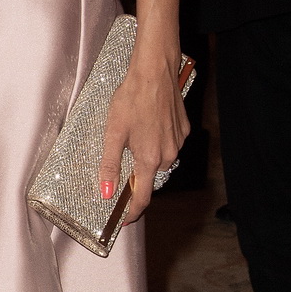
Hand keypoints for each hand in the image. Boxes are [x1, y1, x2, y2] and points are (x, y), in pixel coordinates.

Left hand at [98, 42, 189, 227]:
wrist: (155, 71)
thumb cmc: (132, 99)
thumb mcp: (113, 133)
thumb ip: (109, 165)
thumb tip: (106, 192)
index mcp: (149, 159)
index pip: (142, 196)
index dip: (133, 211)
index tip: (125, 219)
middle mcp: (168, 154)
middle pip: (151, 176)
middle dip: (137, 176)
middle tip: (121, 163)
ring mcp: (179, 142)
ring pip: (161, 160)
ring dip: (147, 156)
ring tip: (134, 135)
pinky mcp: (184, 129)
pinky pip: (170, 144)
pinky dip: (158, 141)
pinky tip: (147, 125)